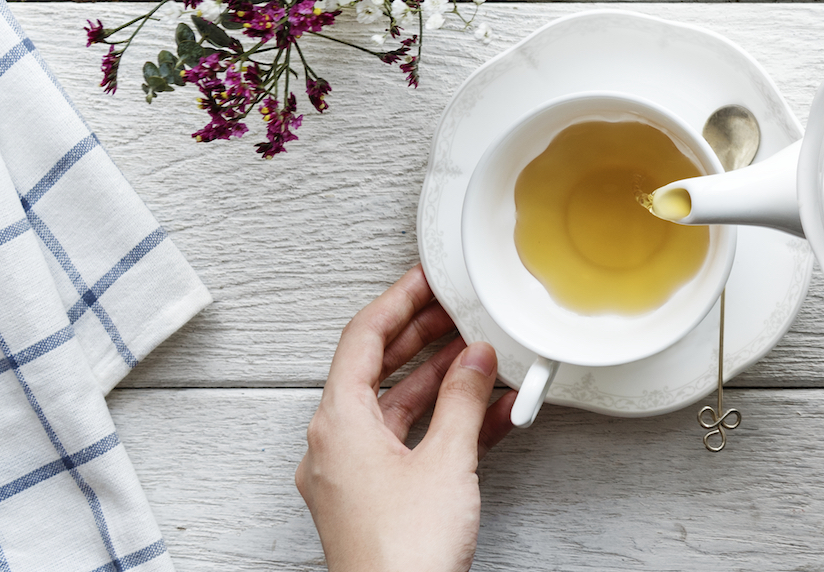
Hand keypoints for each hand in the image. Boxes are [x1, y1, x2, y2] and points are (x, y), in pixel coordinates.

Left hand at [295, 266, 516, 571]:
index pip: (361, 339)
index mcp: (337, 424)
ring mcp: (353, 475)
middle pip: (376, 369)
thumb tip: (475, 360)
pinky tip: (487, 413)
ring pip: (396, 407)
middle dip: (422, 337)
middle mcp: (336, 445)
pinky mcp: (375, 500)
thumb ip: (464, 399)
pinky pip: (408, 443)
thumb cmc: (403, 552)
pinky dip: (444, 423)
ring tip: (482, 356)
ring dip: (440, 380)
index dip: (397, 301)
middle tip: (457, 310)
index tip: (425, 279)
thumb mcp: (446, 460)